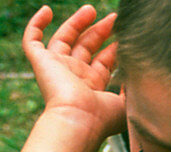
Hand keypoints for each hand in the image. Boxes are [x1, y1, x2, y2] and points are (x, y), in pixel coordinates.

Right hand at [23, 6, 125, 141]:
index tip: (127, 37)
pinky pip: (31, 41)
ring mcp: (57, 70)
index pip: (103, 63)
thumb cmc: (101, 120)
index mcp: (93, 89)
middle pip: (85, 48)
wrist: (78, 122)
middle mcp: (74, 78)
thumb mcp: (127, 104)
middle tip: (114, 19)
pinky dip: (36, 25)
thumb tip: (139, 75)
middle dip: (100, 32)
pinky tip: (47, 11)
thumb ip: (134, 87)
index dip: (115, 49)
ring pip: (63, 40)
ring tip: (91, 10)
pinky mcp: (41, 64)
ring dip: (76, 23)